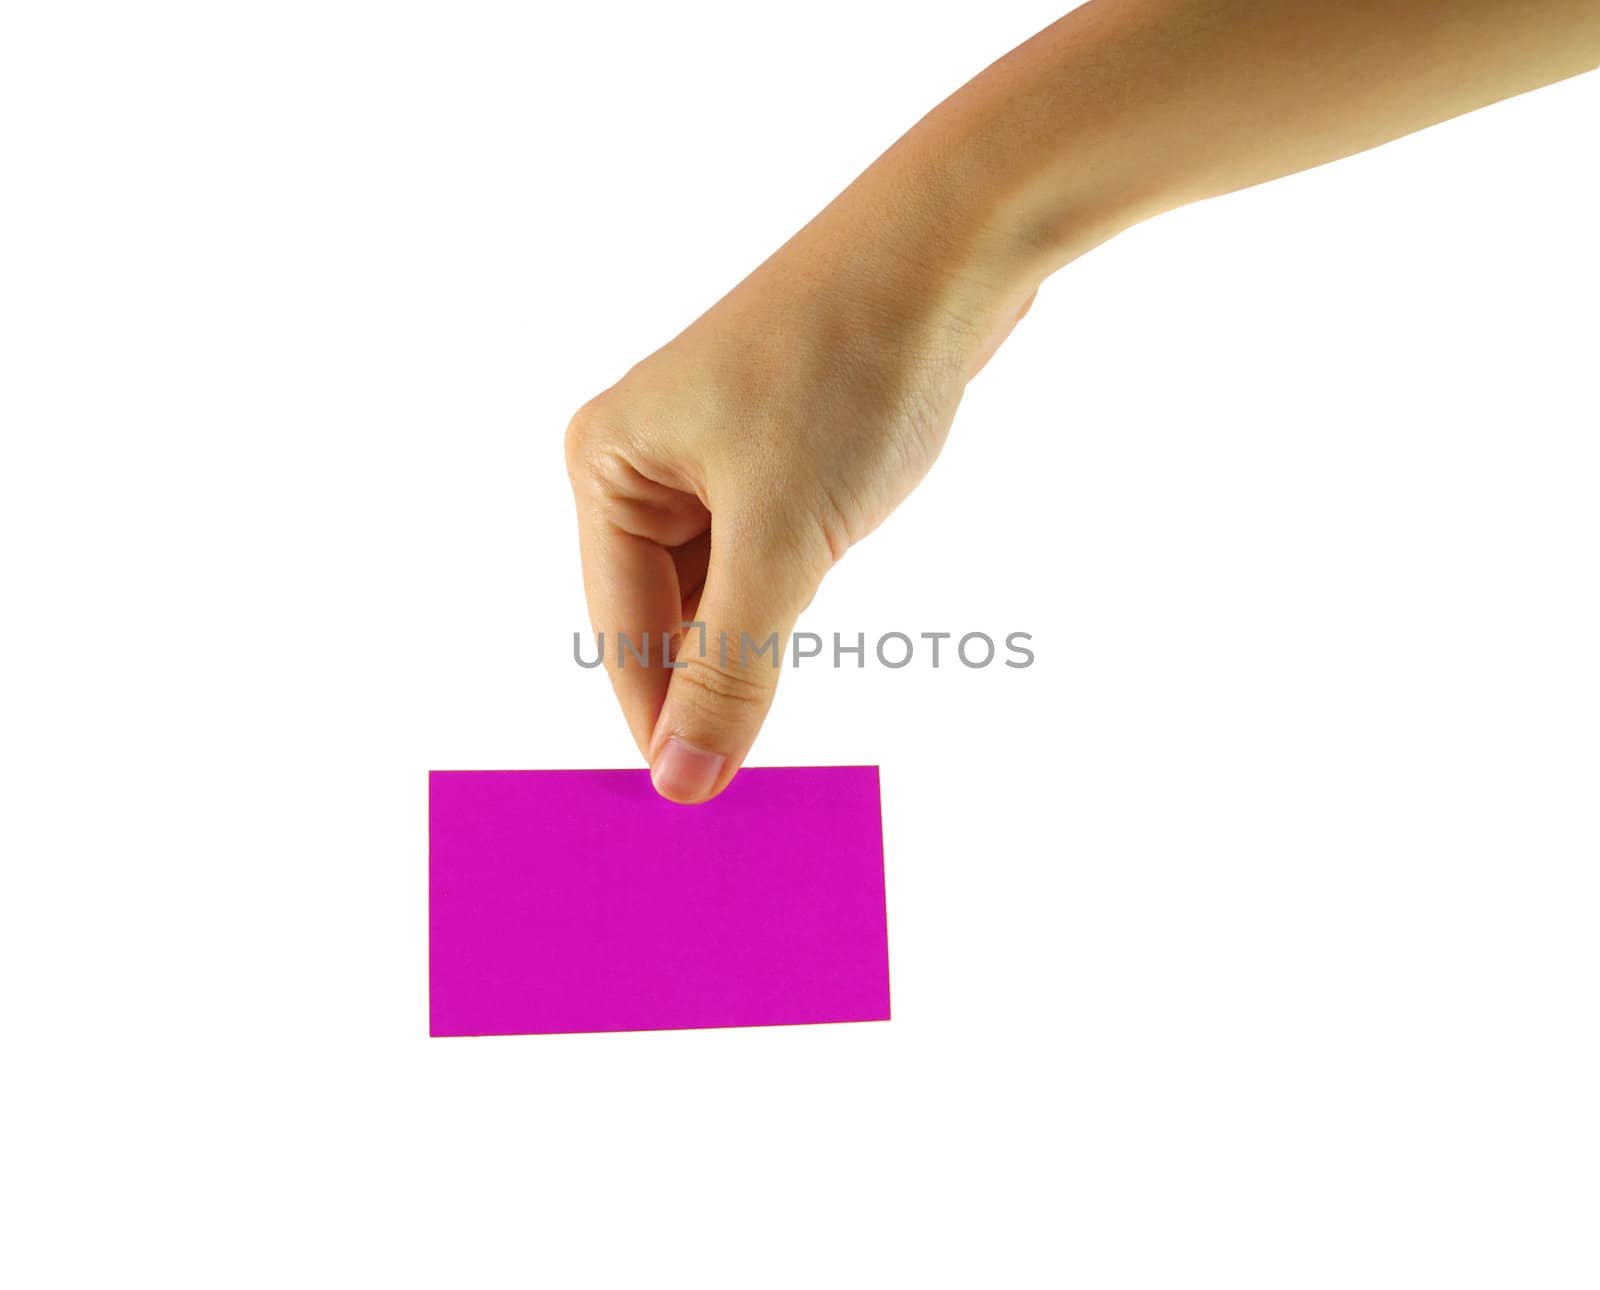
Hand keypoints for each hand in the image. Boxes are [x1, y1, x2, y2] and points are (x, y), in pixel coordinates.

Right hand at [565, 157, 1035, 802]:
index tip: (701, 814)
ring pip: (719, 595)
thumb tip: (681, 782)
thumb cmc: (846, 373)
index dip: (662, 726)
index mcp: (607, 466)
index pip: (621, 636)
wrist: (948, 250)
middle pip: (662, 620)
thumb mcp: (783, 539)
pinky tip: (809, 643)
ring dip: (751, 652)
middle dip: (707, 692)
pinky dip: (786, 607)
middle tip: (746, 791)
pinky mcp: (775, 455)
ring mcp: (711, 457)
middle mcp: (643, 460)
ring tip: (778, 732)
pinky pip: (763, 559)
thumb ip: (730, 667)